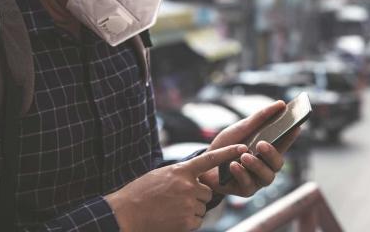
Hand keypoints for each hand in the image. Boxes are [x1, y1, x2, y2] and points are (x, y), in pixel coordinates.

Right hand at [105, 144, 247, 231]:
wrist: (126, 213)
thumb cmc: (141, 193)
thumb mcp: (161, 175)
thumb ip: (181, 174)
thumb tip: (195, 179)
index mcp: (181, 170)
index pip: (210, 159)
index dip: (228, 152)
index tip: (244, 146)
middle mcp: (188, 185)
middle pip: (207, 191)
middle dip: (197, 196)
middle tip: (176, 199)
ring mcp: (188, 204)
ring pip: (202, 207)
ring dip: (191, 209)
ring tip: (170, 209)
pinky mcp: (187, 221)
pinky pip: (197, 221)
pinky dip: (187, 222)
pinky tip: (171, 219)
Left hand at [199, 100, 300, 196]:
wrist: (204, 163)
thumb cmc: (226, 145)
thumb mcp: (241, 128)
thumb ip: (259, 118)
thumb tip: (281, 104)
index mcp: (267, 150)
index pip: (284, 143)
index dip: (291, 137)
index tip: (296, 127)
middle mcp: (266, 166)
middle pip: (278, 163)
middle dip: (271, 154)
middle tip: (262, 144)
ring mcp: (257, 179)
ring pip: (267, 176)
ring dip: (256, 165)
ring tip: (244, 155)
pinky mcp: (245, 190)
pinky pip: (248, 185)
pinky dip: (241, 173)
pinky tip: (233, 165)